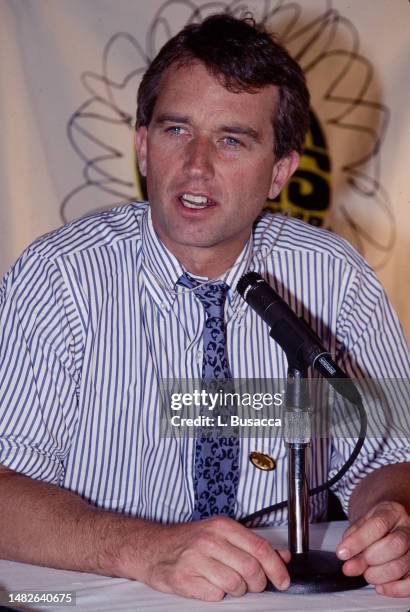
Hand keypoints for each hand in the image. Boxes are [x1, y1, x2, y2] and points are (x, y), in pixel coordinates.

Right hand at [136, 516, 290, 600]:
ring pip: (236, 585)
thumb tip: (282, 556)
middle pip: (251, 569)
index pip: (260, 548)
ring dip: (238, 590)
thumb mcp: (222, 534)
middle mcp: (210, 540)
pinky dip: (218, 594)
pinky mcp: (185, 580)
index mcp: (222, 526)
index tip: (283, 580)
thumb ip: (252, 544)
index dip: (276, 568)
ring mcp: (196, 560)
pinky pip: (216, 596)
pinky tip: (210, 584)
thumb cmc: (189, 540)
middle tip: (254, 584)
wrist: (153, 548)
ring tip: (228, 582)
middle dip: (258, 583)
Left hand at [336, 501, 409, 596]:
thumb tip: (349, 567)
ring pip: (403, 565)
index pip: (378, 525)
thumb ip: (353, 542)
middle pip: (395, 545)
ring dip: (380, 575)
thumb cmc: (376, 525)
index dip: (358, 541)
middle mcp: (408, 528)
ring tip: (367, 574)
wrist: (392, 522)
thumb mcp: (361, 525)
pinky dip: (394, 589)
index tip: (342, 553)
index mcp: (392, 511)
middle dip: (371, 558)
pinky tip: (380, 587)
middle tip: (357, 564)